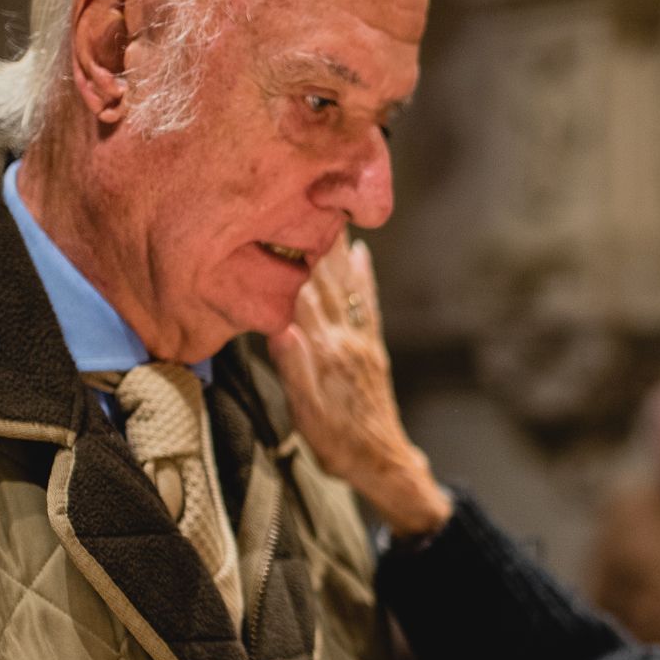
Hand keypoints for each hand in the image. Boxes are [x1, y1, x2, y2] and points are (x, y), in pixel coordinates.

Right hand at [267, 238, 453, 535]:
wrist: (383, 463)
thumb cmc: (339, 446)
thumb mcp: (308, 417)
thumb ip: (295, 371)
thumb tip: (279, 328)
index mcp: (326, 352)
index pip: (302, 295)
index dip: (289, 258)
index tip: (277, 220)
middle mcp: (346, 339)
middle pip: (325, 282)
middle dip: (310, 241)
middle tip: (299, 196)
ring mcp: (362, 342)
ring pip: (347, 285)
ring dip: (337, 248)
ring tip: (329, 209)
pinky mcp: (373, 351)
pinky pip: (368, 305)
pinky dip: (364, 276)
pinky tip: (362, 252)